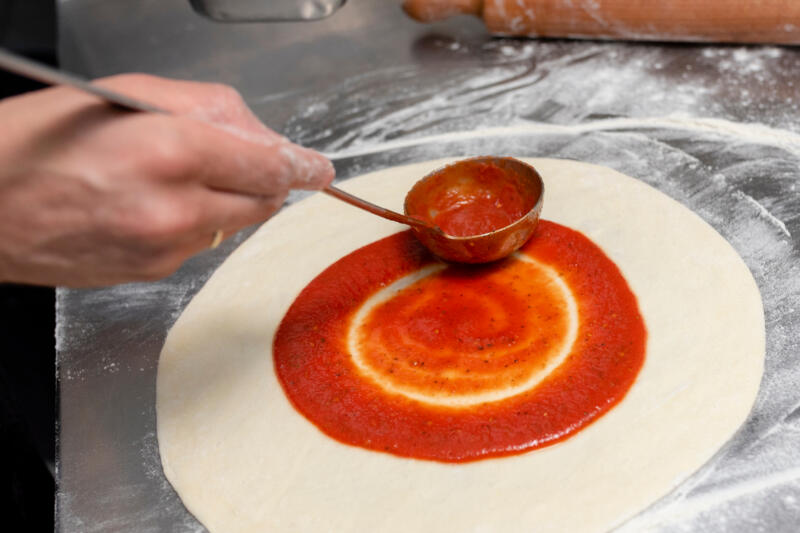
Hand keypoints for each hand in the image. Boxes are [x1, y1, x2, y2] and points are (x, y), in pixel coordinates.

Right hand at [0, 74, 333, 286]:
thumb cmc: (35, 143)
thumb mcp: (124, 94)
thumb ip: (208, 109)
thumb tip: (261, 134)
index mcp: (168, 151)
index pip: (268, 166)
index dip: (299, 165)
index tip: (317, 168)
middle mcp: (172, 208)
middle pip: (262, 201)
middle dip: (265, 181)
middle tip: (246, 161)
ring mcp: (162, 248)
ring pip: (233, 224)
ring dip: (226, 200)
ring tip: (173, 176)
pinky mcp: (150, 272)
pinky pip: (199, 244)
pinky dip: (194, 222)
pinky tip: (150, 204)